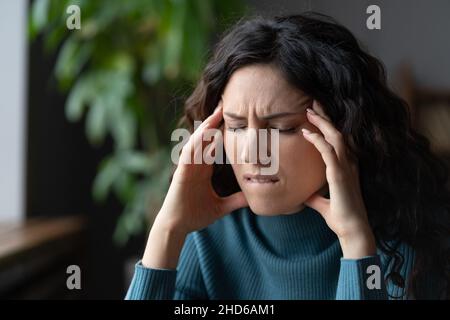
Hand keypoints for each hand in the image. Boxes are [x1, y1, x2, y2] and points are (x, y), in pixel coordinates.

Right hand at [157, 101, 247, 234]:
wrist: (178, 226)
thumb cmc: (195, 215)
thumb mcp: (222, 206)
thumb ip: (236, 201)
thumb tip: (253, 199)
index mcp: (204, 169)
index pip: (215, 145)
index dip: (223, 132)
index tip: (236, 119)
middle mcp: (196, 164)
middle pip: (206, 138)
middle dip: (215, 122)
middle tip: (227, 105)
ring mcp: (188, 166)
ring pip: (198, 141)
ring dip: (206, 127)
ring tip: (217, 113)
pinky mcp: (182, 171)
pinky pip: (189, 153)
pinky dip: (196, 142)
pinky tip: (204, 133)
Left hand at [302, 100, 375, 258]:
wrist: (351, 230)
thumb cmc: (340, 217)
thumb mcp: (322, 202)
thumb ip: (315, 195)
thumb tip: (304, 194)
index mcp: (347, 167)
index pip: (339, 140)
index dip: (328, 125)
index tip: (316, 115)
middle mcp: (349, 164)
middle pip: (338, 133)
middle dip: (325, 117)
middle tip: (312, 103)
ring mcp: (346, 168)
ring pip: (335, 137)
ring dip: (321, 122)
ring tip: (308, 111)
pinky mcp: (339, 175)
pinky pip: (328, 151)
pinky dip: (317, 140)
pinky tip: (305, 133)